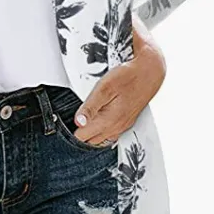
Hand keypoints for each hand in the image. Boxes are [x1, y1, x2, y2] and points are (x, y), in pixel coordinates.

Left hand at [73, 18, 165, 145]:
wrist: (150, 72)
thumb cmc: (127, 77)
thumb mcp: (105, 88)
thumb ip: (91, 107)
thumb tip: (78, 122)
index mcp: (110, 120)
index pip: (84, 137)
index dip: (72, 131)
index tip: (63, 122)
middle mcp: (117, 126)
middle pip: (92, 141)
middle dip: (80, 133)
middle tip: (69, 121)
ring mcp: (123, 124)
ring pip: (102, 138)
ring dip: (90, 133)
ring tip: (81, 121)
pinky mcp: (127, 120)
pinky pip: (111, 133)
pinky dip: (101, 131)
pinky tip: (96, 121)